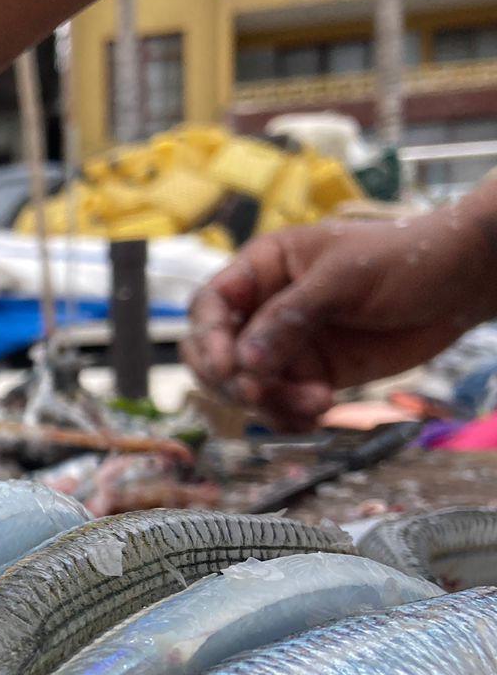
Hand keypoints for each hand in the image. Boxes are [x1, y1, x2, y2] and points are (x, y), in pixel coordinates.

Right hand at [184, 203, 496, 430]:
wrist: (464, 283)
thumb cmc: (406, 258)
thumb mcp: (344, 277)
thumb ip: (290, 316)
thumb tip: (243, 362)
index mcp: (264, 270)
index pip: (211, 307)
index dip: (210, 339)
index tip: (229, 368)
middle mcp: (266, 309)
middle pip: (217, 354)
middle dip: (233, 380)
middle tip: (259, 394)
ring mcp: (288, 345)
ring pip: (249, 387)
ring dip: (271, 403)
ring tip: (315, 402)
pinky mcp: (314, 374)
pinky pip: (283, 405)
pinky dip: (292, 416)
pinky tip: (320, 410)